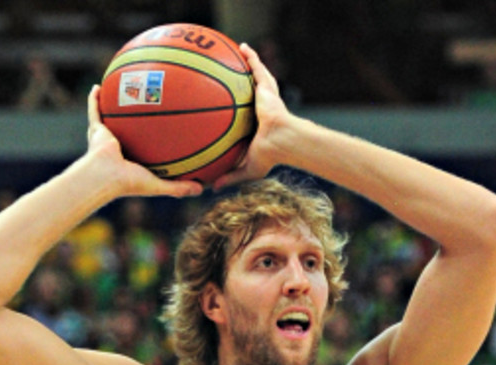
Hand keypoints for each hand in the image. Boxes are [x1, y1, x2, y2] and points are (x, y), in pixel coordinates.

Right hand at [84, 87, 203, 198]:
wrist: (106, 176)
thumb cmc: (130, 183)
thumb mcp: (159, 185)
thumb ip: (179, 187)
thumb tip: (203, 189)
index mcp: (130, 160)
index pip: (141, 149)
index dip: (148, 141)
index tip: (160, 130)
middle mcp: (116, 148)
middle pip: (125, 130)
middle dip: (132, 121)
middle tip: (142, 106)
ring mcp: (104, 137)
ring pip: (108, 117)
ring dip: (112, 106)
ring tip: (120, 92)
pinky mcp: (96, 129)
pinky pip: (94, 110)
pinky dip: (94, 99)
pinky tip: (98, 86)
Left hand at [214, 42, 292, 190]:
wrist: (283, 141)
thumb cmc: (270, 156)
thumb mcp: (247, 168)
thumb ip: (230, 175)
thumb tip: (212, 188)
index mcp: (256, 125)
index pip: (245, 116)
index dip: (237, 110)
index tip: (227, 107)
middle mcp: (261, 109)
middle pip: (250, 92)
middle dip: (242, 82)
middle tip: (230, 74)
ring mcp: (265, 97)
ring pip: (256, 77)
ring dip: (248, 64)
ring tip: (238, 52)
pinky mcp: (268, 88)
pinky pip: (258, 68)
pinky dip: (251, 57)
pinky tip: (242, 46)